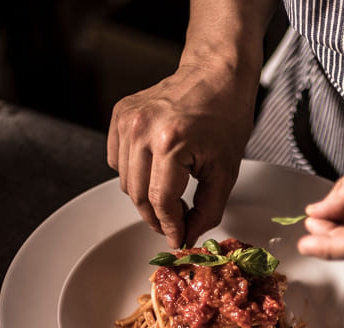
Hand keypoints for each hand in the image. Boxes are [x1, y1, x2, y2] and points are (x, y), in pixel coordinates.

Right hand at [107, 63, 256, 247]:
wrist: (216, 73)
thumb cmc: (225, 116)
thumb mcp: (226, 170)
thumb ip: (207, 210)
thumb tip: (188, 236)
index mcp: (171, 142)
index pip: (161, 201)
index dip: (170, 226)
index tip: (177, 239)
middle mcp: (143, 129)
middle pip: (138, 195)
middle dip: (157, 217)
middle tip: (175, 223)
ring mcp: (127, 120)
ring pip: (125, 181)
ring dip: (145, 196)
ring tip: (170, 193)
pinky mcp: (120, 114)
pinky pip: (117, 160)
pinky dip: (133, 173)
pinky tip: (155, 168)